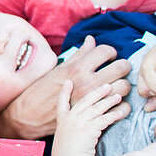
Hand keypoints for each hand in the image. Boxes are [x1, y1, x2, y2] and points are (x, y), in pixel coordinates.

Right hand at [0, 36, 130, 138]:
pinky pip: (121, 108)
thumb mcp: (59, 69)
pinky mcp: (95, 115)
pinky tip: (115, 103)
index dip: (110, 52)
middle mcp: (87, 82)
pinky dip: (122, 105)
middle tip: (117, 70)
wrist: (30, 115)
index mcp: (77, 68)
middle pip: (121, 67)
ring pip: (124, 87)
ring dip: (123, 85)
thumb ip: (79, 55)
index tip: (107, 57)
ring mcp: (93, 100)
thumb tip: (91, 39)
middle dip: (123, 66)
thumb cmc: (43, 90)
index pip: (106, 51)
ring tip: (115, 86)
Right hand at [52, 81, 125, 155]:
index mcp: (61, 122)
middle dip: (97, 92)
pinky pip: (104, 119)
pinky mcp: (88, 129)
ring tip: (118, 97)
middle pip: (85, 100)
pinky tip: (121, 113)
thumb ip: (71, 132)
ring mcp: (78, 123)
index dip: (64, 92)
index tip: (69, 82)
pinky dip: (114, 115)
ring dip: (109, 102)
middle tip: (107, 86)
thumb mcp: (65, 141)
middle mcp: (69, 120)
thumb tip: (82, 128)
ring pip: (97, 108)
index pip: (61, 103)